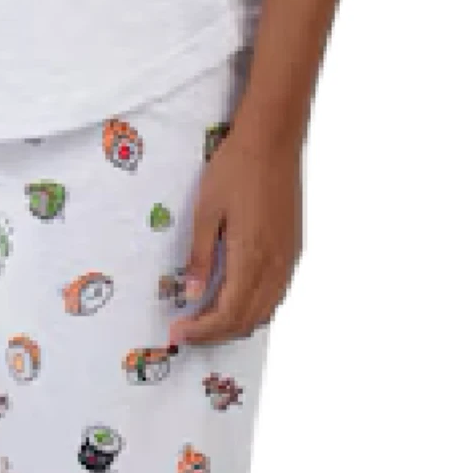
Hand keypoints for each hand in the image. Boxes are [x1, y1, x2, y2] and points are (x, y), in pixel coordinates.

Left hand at [169, 109, 303, 348]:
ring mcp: (289, 258)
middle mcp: (275, 265)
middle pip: (247, 319)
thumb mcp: (204, 212)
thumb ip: (199, 257)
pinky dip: (254, 308)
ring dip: (235, 323)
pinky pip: (276, 294)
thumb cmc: (234, 169)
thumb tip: (190, 294)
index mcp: (251, 257)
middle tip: (186, 332)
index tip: (177, 333)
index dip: (202, 331)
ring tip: (205, 321)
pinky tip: (233, 301)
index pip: (227, 314)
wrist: (273, 139)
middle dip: (215, 333)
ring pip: (265, 311)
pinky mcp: (293, 248)